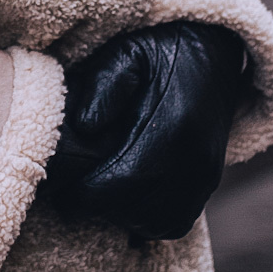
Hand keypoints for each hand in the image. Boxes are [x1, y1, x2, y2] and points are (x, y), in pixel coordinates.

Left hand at [43, 22, 246, 240]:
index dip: (83, 197)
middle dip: (99, 209)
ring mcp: (207, 175)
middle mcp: (194, 161)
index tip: (59, 192)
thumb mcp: (126, 53)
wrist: (212, 48)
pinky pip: (177, 222)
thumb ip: (102, 87)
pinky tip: (128, 201)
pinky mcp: (210, 181)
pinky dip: (150, 220)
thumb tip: (84, 128)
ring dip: (125, 217)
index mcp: (171, 130)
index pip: (119, 185)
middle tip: (71, 195)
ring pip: (158, 224)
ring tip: (99, 196)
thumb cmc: (161, 48)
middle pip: (137, 212)